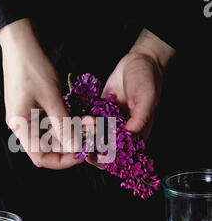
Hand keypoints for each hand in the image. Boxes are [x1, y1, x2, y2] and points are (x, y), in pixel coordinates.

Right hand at [0, 19, 81, 168]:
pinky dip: (68, 119)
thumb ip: (64, 125)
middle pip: (48, 147)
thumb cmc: (33, 67)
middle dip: (72, 143)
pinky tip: (84, 115)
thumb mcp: (52, 97)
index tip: (82, 154)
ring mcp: (28, 115)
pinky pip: (52, 120)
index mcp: (20, 126)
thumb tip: (76, 149)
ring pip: (53, 134)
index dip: (62, 161)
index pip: (41, 158)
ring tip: (92, 123)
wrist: (21, 41)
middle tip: (92, 137)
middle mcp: (22, 125)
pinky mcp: (34, 106)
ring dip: (73, 130)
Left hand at [87, 29, 174, 167]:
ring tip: (76, 132)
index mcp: (136, 133)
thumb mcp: (146, 98)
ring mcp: (109, 121)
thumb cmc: (147, 80)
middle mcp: (122, 131)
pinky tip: (72, 121)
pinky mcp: (100, 110)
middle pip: (104, 148)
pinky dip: (81, 122)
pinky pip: (89, 120)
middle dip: (92, 149)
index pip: (121, 154)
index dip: (107, 159)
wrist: (138, 61)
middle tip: (80, 145)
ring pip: (94, 136)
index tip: (94, 157)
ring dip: (85, 137)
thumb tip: (131, 133)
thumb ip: (140, 117)